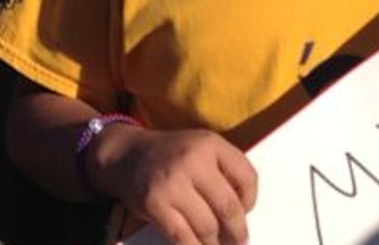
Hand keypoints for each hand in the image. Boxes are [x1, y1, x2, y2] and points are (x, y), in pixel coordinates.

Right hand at [88, 126, 256, 244]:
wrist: (128, 155)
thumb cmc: (173, 155)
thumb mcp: (202, 148)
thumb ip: (225, 170)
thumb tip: (244, 211)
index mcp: (211, 144)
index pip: (247, 177)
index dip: (251, 201)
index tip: (246, 212)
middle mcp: (194, 161)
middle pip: (229, 207)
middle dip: (237, 232)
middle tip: (239, 242)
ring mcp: (173, 183)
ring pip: (207, 226)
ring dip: (216, 243)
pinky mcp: (155, 204)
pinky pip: (182, 237)